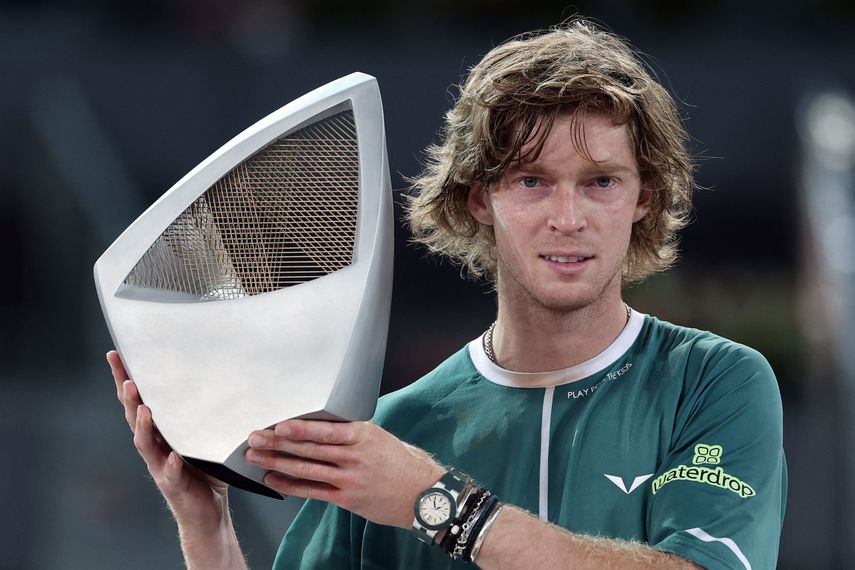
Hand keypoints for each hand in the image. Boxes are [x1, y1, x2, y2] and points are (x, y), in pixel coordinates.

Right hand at [107, 351, 227, 528]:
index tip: (115, 355)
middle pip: (134, 417)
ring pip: (145, 444)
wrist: (207, 511)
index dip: (125, 379)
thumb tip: (219, 375)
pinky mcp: (174, 485)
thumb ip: (203, 412)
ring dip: (142, 426)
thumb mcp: (203, 434)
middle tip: (126, 378)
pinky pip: (171, 474)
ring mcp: (160, 466)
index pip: (138, 401)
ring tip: (142, 408)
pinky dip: (172, 465)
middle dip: (128, 397)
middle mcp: (154, 447)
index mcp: (159, 431)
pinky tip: (174, 457)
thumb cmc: (205, 469)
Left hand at [245, 419, 444, 527]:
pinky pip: (313, 491)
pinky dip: (290, 486)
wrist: (422, 495)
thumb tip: (324, 423)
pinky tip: (273, 480)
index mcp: (363, 435)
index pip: (326, 430)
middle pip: (310, 449)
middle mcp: (355, 456)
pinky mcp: (347, 498)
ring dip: (277, 463)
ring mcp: (350, 479)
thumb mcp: (380, 437)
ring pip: (307, 469)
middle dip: (278, 443)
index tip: (280, 424)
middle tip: (255, 437)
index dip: (301, 428)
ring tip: (256, 457)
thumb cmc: (402, 462)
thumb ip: (353, 431)